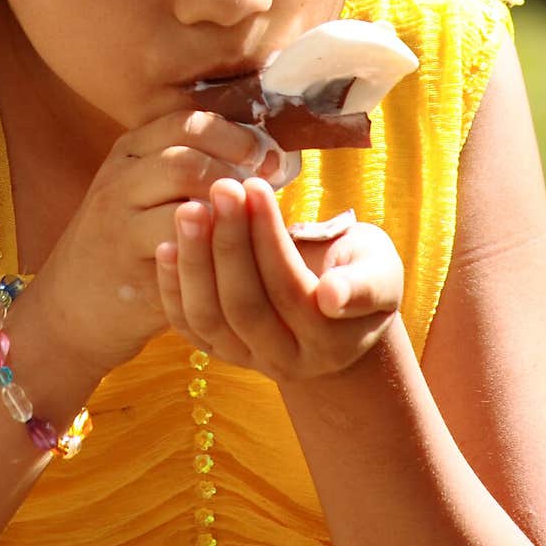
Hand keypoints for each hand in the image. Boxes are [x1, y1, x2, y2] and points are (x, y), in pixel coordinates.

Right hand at [29, 112, 269, 379]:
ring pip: (188, 204)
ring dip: (232, 212)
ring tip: (254, 221)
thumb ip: (188, 164)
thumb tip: (263, 152)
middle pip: (188, 158)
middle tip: (272, 188)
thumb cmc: (127, 242)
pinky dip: (217, 249)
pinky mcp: (130, 268)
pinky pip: (186, 253)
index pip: (187, 122)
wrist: (71, 306)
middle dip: (238, 171)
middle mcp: (120, 180)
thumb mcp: (144, 189)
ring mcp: (120, 225)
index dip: (237, 136)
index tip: (271, 158)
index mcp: (130, 150)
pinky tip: (236, 254)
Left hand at [155, 175, 403, 381]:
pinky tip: (166, 244)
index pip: (289, 288)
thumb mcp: (379, 272)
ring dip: (194, 261)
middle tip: (220, 188)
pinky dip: (170, 288)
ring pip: (208, 318)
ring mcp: (248, 360)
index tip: (255, 184)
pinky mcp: (219, 351)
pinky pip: (186, 325)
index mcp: (330, 341)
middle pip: (245, 306)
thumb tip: (331, 297)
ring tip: (190, 209)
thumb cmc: (359, 272)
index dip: (268, 237)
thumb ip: (364, 286)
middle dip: (228, 243)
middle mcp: (287, 360)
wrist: (335, 309)